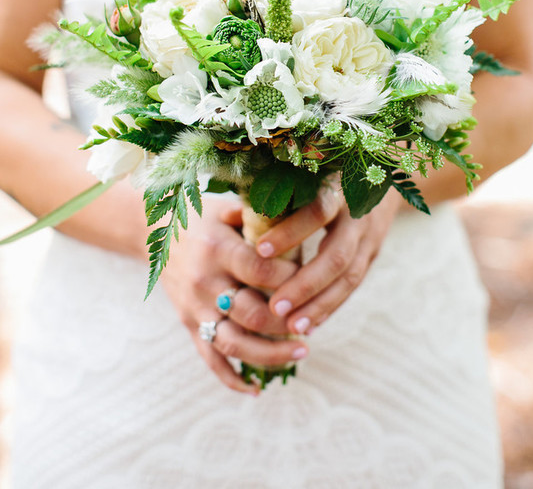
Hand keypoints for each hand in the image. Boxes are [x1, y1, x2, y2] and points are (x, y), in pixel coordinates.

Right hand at [159, 195, 309, 394]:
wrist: (153, 233)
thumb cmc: (201, 218)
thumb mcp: (228, 208)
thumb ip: (260, 216)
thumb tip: (301, 216)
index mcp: (218, 249)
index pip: (260, 271)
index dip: (290, 278)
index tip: (312, 277)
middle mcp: (205, 282)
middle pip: (252, 315)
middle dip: (288, 323)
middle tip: (315, 323)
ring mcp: (196, 308)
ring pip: (234, 344)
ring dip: (271, 355)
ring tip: (303, 352)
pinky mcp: (190, 325)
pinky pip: (210, 358)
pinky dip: (232, 378)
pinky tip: (256, 389)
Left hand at [251, 181, 400, 335]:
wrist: (380, 169)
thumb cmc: (327, 171)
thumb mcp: (307, 171)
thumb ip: (275, 191)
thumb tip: (229, 214)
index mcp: (338, 187)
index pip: (318, 210)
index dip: (291, 231)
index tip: (260, 250)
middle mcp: (358, 213)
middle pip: (337, 255)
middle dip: (306, 284)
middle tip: (276, 307)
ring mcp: (369, 235)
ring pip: (349, 277)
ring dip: (320, 305)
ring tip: (293, 326)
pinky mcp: (372, 252)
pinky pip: (353, 285)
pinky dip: (331, 306)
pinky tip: (310, 324)